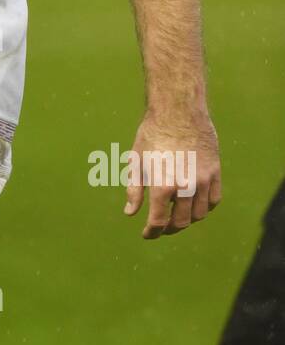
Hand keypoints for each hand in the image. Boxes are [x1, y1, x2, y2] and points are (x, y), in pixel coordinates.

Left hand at [124, 111, 221, 238]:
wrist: (179, 110)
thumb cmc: (153, 133)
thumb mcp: (137, 161)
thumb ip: (134, 190)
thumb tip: (130, 213)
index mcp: (162, 186)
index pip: (158, 222)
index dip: (151, 232)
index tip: (147, 234)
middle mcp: (185, 187)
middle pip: (180, 222)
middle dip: (169, 229)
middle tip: (162, 227)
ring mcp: (203, 180)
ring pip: (199, 214)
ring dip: (187, 220)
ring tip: (177, 216)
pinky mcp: (215, 172)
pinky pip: (213, 200)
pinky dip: (204, 207)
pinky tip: (194, 204)